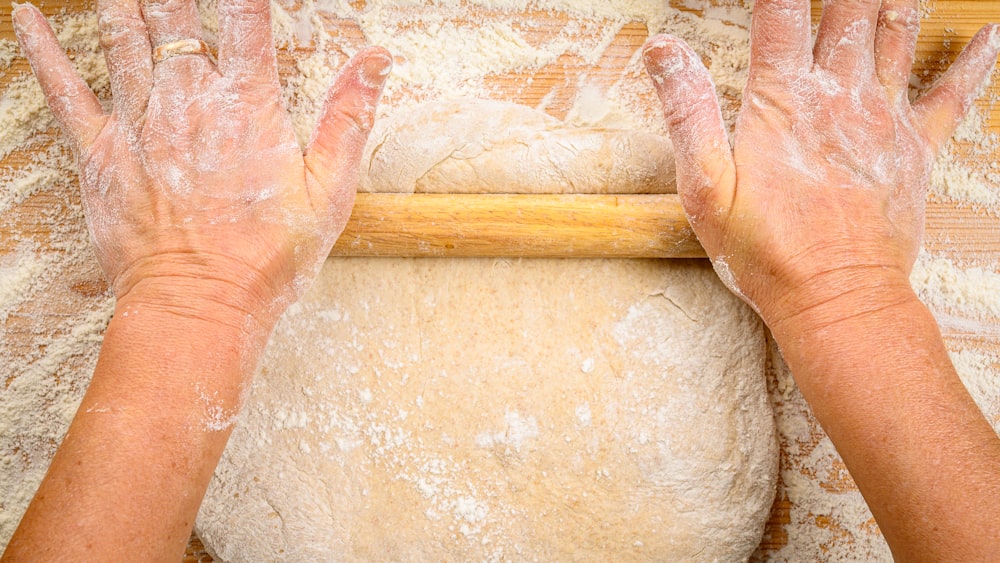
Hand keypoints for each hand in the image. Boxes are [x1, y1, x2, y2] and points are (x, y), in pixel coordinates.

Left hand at [12, 0, 390, 326]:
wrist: (200, 306)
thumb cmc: (267, 257)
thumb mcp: (330, 191)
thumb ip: (350, 117)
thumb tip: (377, 60)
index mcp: (248, 104)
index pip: (246, 15)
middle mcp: (189, 99)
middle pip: (173, 13)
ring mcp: (138, 121)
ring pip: (121, 37)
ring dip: (120, 1)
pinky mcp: (100, 151)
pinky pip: (64, 87)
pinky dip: (43, 48)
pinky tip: (28, 19)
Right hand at [643, 0, 998, 326]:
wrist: (837, 298)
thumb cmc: (766, 251)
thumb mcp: (705, 189)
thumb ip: (688, 113)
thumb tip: (662, 50)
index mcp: (783, 101)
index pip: (780, 11)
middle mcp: (840, 96)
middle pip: (849, 8)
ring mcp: (884, 119)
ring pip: (899, 32)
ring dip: (895, 1)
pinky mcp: (915, 148)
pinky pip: (953, 92)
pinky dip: (975, 59)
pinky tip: (989, 33)